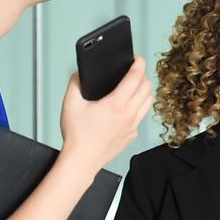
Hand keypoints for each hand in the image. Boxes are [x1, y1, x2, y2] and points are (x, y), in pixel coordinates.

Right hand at [59, 56, 152, 173]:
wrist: (82, 160)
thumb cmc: (77, 136)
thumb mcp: (70, 104)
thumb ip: (75, 83)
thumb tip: (80, 73)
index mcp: (115, 104)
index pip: (135, 77)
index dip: (138, 64)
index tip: (137, 58)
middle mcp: (128, 115)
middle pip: (147, 87)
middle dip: (142, 75)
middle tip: (134, 71)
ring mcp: (132, 126)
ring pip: (149, 102)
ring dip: (144, 91)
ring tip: (135, 87)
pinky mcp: (132, 135)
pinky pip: (141, 117)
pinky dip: (139, 107)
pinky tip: (128, 107)